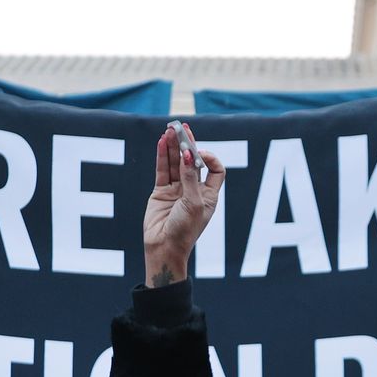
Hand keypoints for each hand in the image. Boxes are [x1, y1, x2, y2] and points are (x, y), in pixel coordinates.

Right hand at [141, 123, 224, 286]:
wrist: (164, 248)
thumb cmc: (185, 230)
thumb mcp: (193, 203)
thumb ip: (190, 178)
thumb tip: (187, 155)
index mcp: (209, 195)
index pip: (215, 170)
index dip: (210, 159)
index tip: (199, 154)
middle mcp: (194, 190)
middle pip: (192, 161)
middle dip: (188, 145)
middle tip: (182, 128)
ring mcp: (176, 189)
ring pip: (175, 162)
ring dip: (173, 146)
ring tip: (169, 130)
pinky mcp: (161, 191)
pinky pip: (162, 170)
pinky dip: (162, 156)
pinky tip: (162, 142)